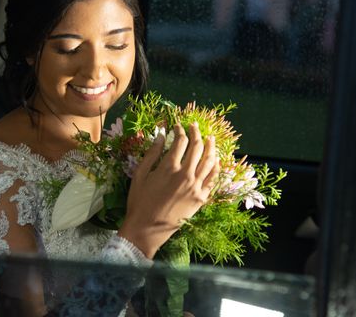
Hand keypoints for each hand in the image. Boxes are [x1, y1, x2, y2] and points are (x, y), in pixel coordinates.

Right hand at [118, 122, 219, 258]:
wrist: (147, 228)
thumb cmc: (139, 201)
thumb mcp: (140, 175)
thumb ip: (152, 154)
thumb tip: (162, 136)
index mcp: (169, 167)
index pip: (180, 141)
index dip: (179, 131)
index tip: (177, 126)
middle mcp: (186, 174)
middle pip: (196, 147)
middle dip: (195, 133)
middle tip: (193, 126)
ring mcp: (196, 186)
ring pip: (209, 160)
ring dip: (210, 146)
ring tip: (210, 138)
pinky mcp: (201, 198)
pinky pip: (213, 178)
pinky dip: (215, 166)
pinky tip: (215, 159)